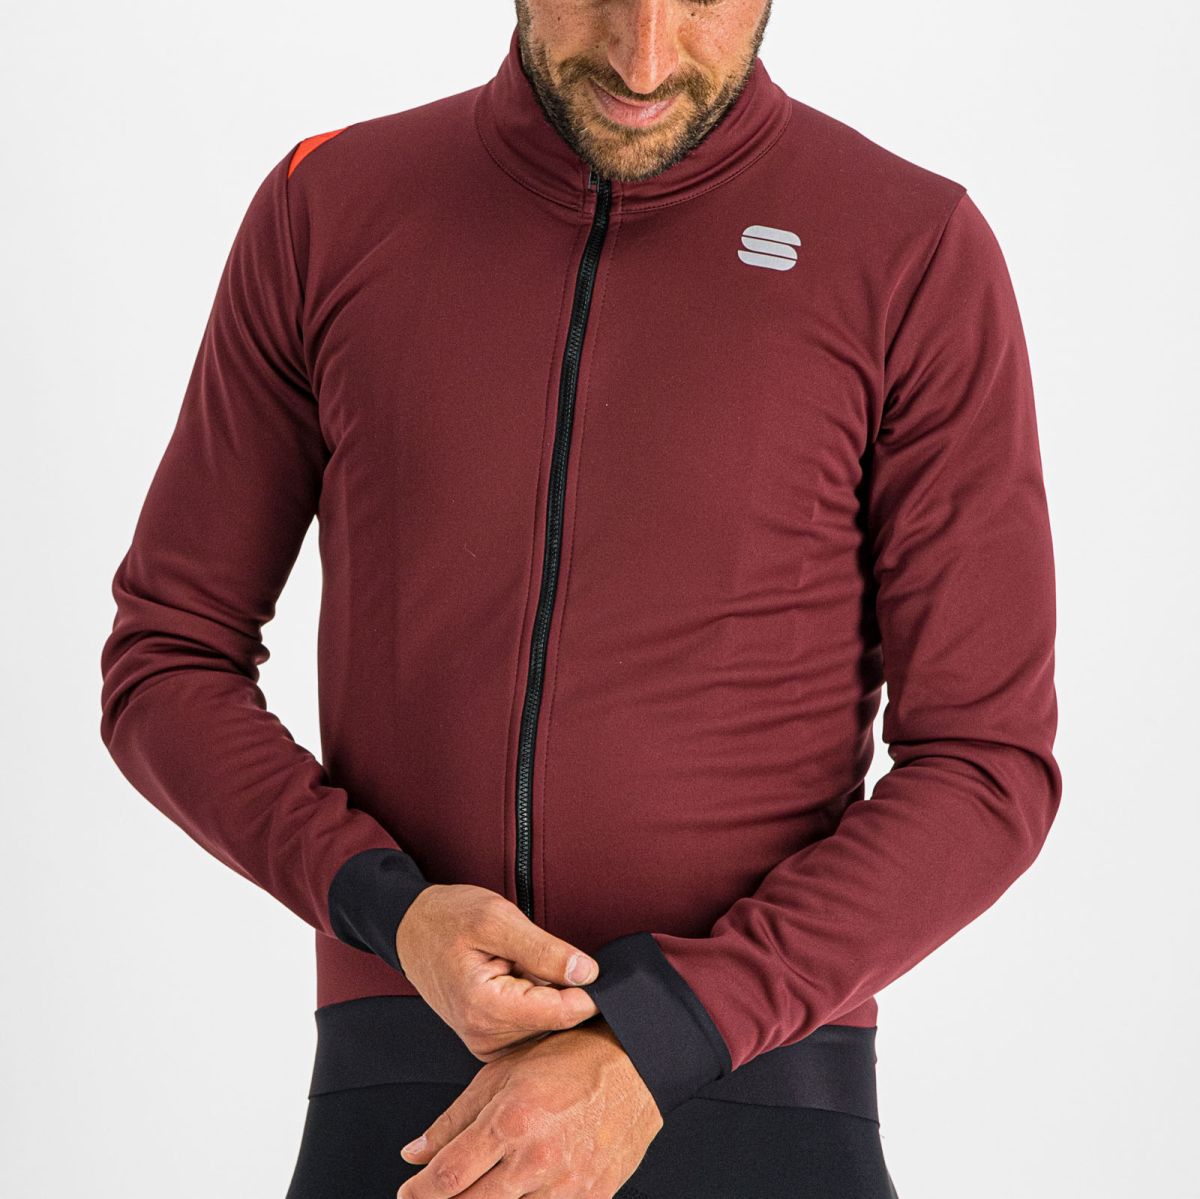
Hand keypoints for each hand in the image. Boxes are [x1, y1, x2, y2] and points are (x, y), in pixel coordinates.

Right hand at [394, 884, 601, 1059]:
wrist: (412, 929)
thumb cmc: (448, 918)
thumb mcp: (497, 918)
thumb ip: (544, 949)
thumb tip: (587, 973)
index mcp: (483, 1006)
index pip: (559, 1014)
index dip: (587, 992)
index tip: (597, 972)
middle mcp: (482, 1034)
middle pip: (555, 1024)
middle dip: (565, 992)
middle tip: (552, 959)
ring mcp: (485, 1041)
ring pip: (546, 1027)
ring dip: (549, 997)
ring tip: (525, 966)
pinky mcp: (490, 1039)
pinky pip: (532, 1028)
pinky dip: (537, 1003)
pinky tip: (521, 980)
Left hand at [396, 1017, 662, 1198]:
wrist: (636, 1063)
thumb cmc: (569, 1059)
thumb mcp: (503, 1074)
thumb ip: (455, 1119)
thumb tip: (413, 1154)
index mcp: (510, 1120)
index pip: (448, 1177)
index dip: (419, 1194)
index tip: (409, 1194)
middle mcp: (537, 1157)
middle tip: (440, 1195)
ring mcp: (567, 1185)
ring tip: (481, 1188)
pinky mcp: (592, 1198)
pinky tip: (520, 1192)